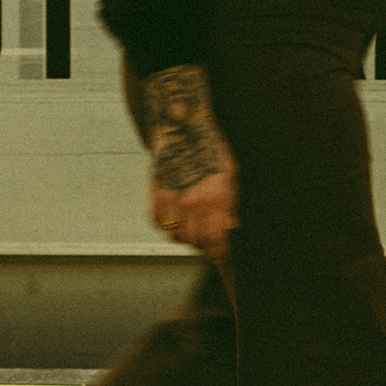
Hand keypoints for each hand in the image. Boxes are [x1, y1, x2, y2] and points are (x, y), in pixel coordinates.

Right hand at [143, 65, 238, 262]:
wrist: (182, 128)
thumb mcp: (231, 175)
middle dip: (204, 245)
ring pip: (175, 236)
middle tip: (207, 239)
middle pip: (195, 241)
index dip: (219, 253)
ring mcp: (172, 199)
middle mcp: (193, 201)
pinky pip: (157, 223)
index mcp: (217, 197)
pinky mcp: (154, 194)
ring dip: (184, 237)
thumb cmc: (211, 150)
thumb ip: (230, 204)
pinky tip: (175, 217)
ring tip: (192, 227)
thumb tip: (229, 228)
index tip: (221, 257)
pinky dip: (166, 226)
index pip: (217, 239)